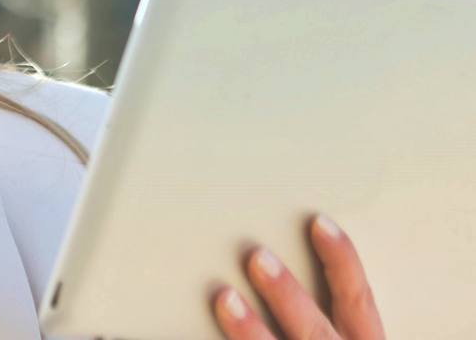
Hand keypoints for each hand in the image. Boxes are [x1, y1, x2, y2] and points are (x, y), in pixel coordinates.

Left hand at [211, 214, 383, 339]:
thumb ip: (323, 313)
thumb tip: (271, 262)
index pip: (357, 300)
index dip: (342, 261)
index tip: (317, 224)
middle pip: (315, 328)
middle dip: (287, 294)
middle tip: (256, 257)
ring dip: (251, 331)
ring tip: (224, 298)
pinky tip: (193, 337)